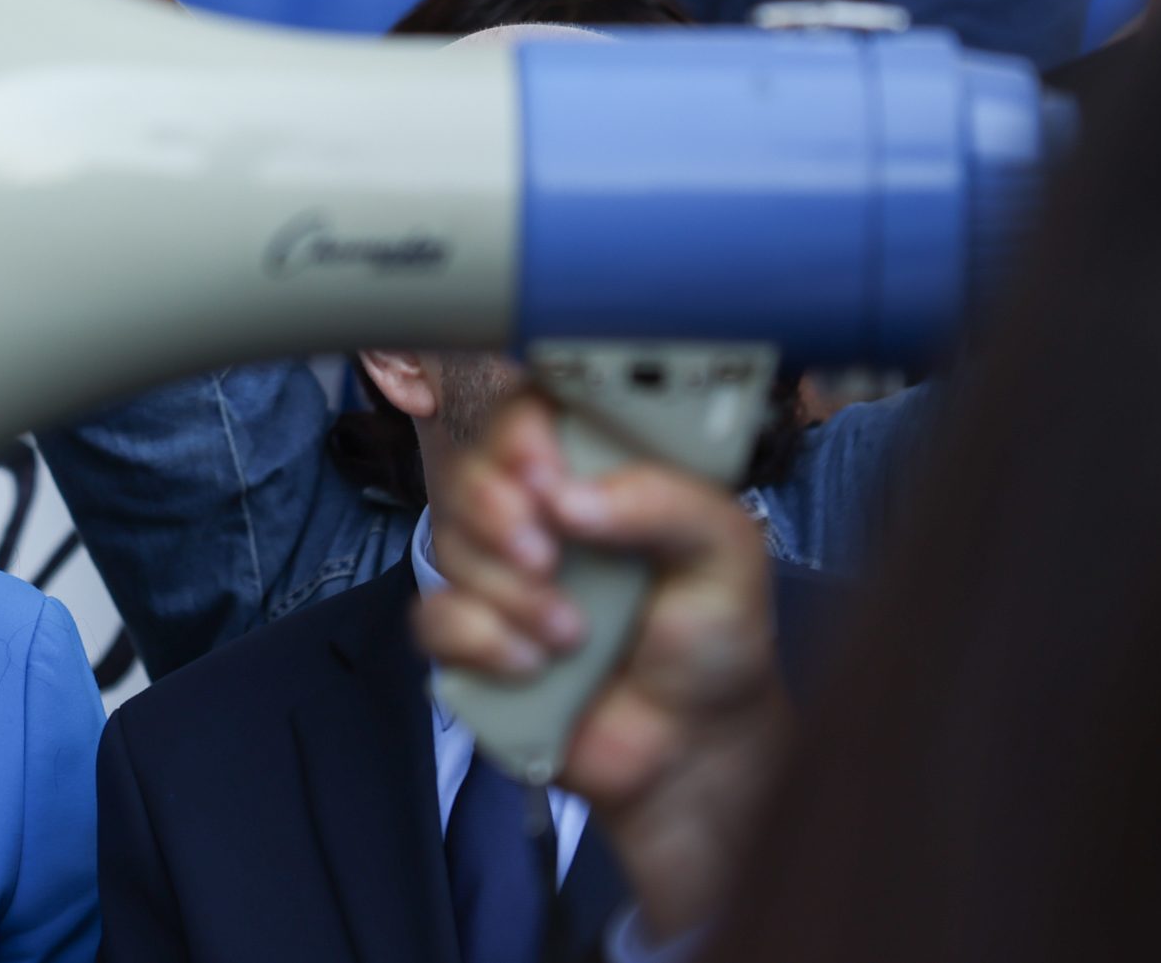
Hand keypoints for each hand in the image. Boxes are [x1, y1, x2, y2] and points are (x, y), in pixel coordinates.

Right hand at [418, 392, 788, 942]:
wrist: (693, 750)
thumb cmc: (715, 638)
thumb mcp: (727, 553)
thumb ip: (667, 501)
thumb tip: (572, 494)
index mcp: (597, 470)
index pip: (531, 411)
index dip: (521, 433)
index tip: (545, 473)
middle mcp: (542, 511)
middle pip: (471, 470)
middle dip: (499, 515)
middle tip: (550, 559)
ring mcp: (503, 571)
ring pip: (448, 543)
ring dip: (507, 593)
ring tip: (571, 634)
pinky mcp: (476, 634)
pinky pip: (433, 618)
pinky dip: (480, 641)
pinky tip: (532, 664)